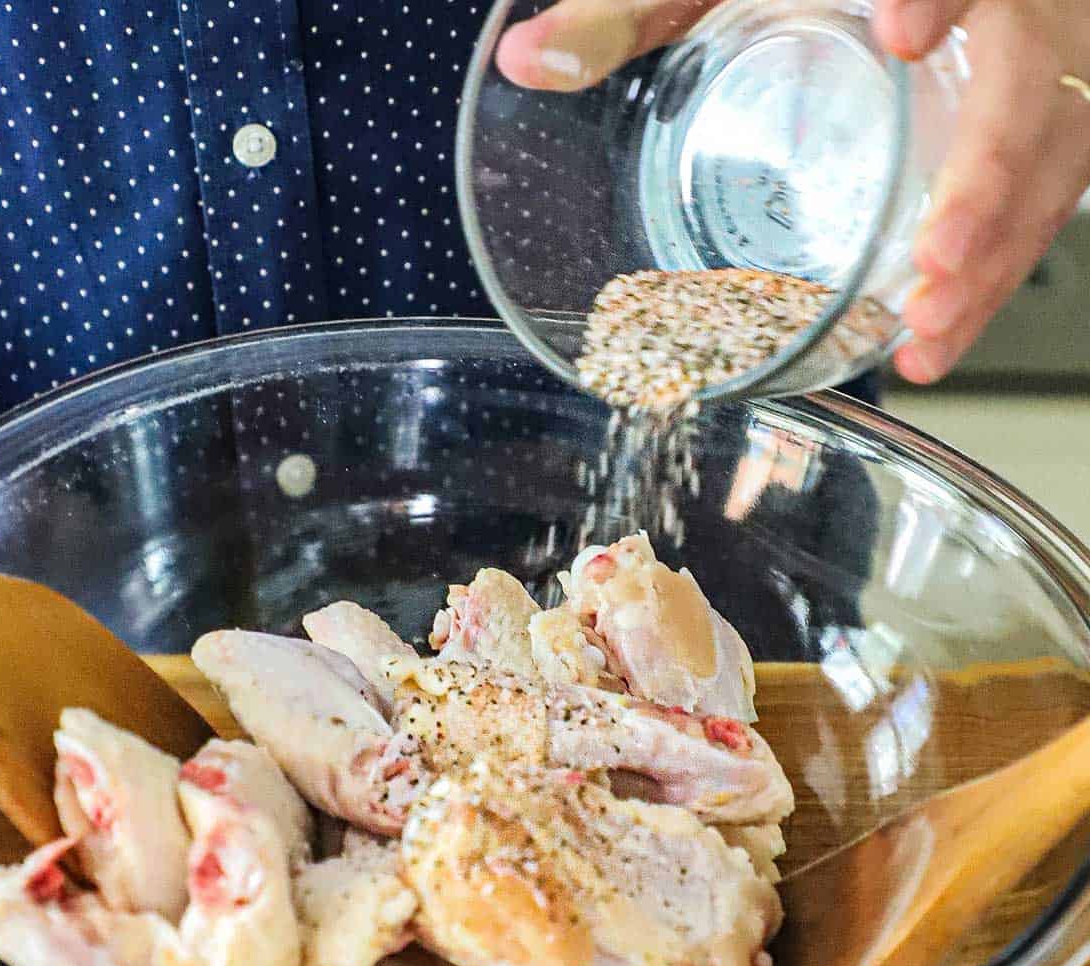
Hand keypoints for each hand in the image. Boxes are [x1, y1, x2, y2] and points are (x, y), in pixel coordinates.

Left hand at [497, 0, 1089, 385]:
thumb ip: (625, 13)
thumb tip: (525, 64)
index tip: (905, 31)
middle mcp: (997, 1)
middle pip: (1028, 81)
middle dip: (985, 180)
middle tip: (925, 268)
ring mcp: (1027, 57)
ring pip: (1056, 151)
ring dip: (995, 254)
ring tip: (926, 336)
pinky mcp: (1034, 113)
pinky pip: (1051, 187)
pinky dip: (998, 265)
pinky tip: (938, 330)